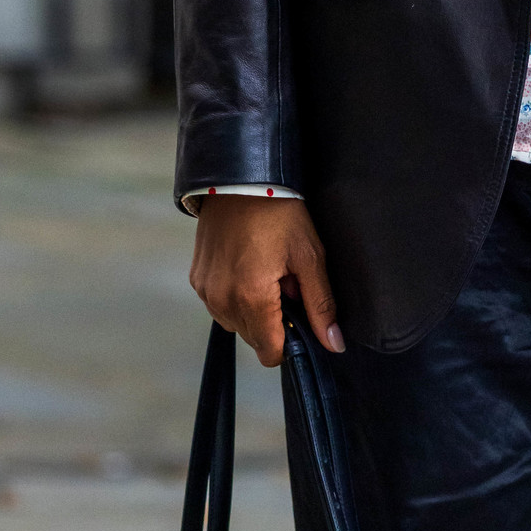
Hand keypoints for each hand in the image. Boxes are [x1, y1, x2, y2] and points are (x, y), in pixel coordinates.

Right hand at [189, 197, 343, 368]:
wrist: (241, 178)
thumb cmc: (278, 212)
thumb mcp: (309, 256)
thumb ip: (321, 305)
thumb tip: (334, 344)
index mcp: (251, 298)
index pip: (270, 352)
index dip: (290, 342)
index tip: (300, 316)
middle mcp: (221, 300)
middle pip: (254, 338)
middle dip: (274, 321)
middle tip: (285, 282)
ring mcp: (205, 291)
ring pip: (235, 324)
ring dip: (253, 310)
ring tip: (266, 271)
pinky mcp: (197, 279)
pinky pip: (219, 305)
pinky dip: (235, 296)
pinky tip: (248, 266)